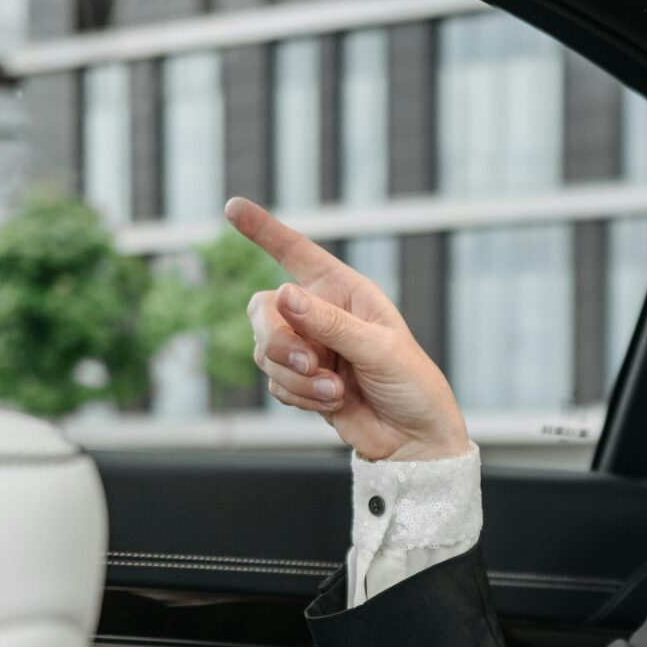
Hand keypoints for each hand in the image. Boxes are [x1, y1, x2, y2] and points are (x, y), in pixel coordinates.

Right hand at [227, 198, 470, 463]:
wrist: (413, 440)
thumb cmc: (411, 385)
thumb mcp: (379, 350)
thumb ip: (332, 324)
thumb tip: (284, 295)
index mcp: (345, 291)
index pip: (297, 253)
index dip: (265, 230)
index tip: (233, 207)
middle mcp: (320, 314)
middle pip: (264, 310)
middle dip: (279, 340)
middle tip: (309, 364)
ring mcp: (307, 348)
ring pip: (265, 352)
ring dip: (295, 377)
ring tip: (334, 391)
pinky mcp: (299, 382)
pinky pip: (274, 383)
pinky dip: (298, 396)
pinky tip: (331, 403)